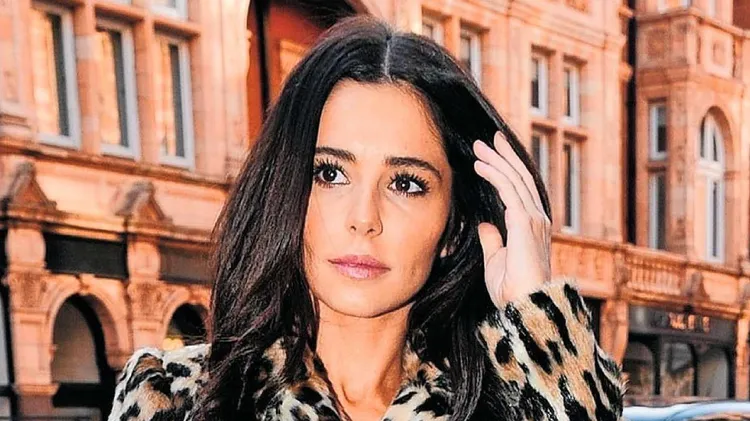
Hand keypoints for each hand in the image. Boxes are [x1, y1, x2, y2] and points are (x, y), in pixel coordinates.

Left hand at [473, 132, 551, 307]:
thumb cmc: (512, 291)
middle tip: (489, 139)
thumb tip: (485, 225)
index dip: (507, 170)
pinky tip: (480, 165)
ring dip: (497, 159)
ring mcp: (533, 219)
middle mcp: (537, 218)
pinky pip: (509, 190)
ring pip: (515, 179)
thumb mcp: (496, 261)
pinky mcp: (524, 223)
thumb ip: (492, 241)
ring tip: (479, 146)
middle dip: (504, 156)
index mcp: (532, 226)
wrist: (524, 307)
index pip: (520, 190)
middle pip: (521, 178)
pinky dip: (494, 174)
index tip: (492, 155)